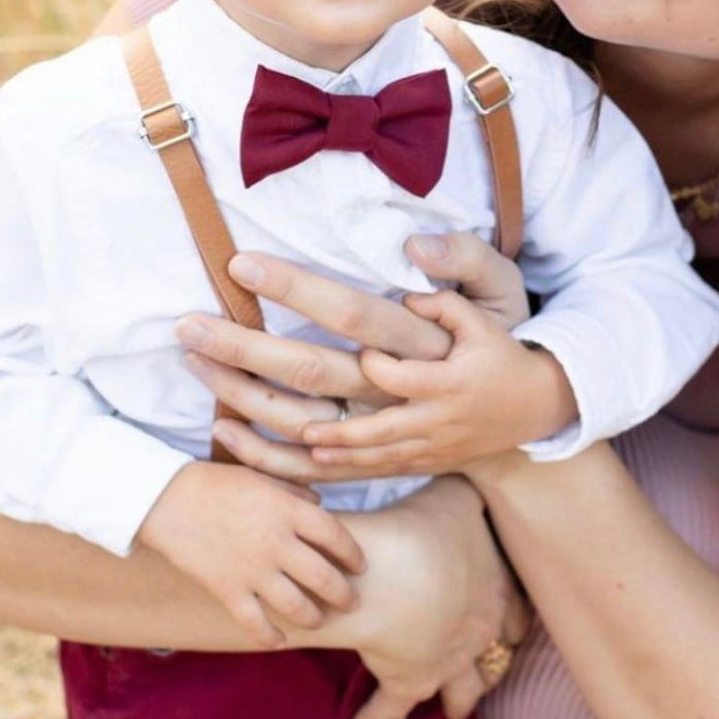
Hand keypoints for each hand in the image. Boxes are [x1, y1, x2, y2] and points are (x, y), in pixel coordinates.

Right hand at [137, 461, 365, 647]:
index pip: (336, 536)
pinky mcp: (227, 589)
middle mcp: (277, 542)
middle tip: (353, 602)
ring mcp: (253, 569)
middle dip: (344, 594)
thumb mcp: (261, 476)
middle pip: (324, 577)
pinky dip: (269, 636)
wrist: (165, 498)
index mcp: (288, 510)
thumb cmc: (215, 482)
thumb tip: (321, 505)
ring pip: (297, 605)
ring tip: (321, 621)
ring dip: (314, 617)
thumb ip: (294, 494)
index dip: (354, 553)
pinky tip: (279, 641)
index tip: (361, 564)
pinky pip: (255, 622)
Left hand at [174, 232, 531, 479]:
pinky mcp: (382, 463)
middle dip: (244, 348)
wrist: (531, 415)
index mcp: (428, 347)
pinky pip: (315, 470)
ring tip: (193, 363)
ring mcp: (389, 437)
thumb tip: (412, 248)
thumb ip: (463, 260)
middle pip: (311, 372)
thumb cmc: (506, 341)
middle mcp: (402, 397)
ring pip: (303, 424)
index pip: (351, 313)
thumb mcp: (501, 288)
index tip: (243, 264)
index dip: (296, 288)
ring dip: (242, 397)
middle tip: (187, 324)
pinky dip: (267, 458)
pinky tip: (224, 431)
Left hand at [298, 293, 577, 477]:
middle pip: (382, 431)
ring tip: (304, 452)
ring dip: (342, 457)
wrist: (536, 405)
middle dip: (341, 432)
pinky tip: (322, 469)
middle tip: (303, 428)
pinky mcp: (434, 461)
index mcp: (449, 384)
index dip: (374, 364)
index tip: (359, 349)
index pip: (399, 378)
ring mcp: (436, 447)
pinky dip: (356, 473)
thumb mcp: (482, 322)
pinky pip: (389, 471)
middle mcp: (440, 420)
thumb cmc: (502, 356)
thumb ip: (444, 304)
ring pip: (382, 459)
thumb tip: (404, 295)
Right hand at [339, 477, 529, 718]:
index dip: (516, 617)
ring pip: (459, 692)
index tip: (518, 625)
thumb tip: (477, 474)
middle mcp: (476, 637)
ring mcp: (443, 665)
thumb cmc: (428, 530)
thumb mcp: (458, 496)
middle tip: (494, 664)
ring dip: (457, 699)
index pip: (516, 612)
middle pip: (493, 658)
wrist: (394, 576)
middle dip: (493, 662)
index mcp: (494, 594)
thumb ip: (469, 490)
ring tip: (453, 712)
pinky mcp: (403, 682)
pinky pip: (384, 712)